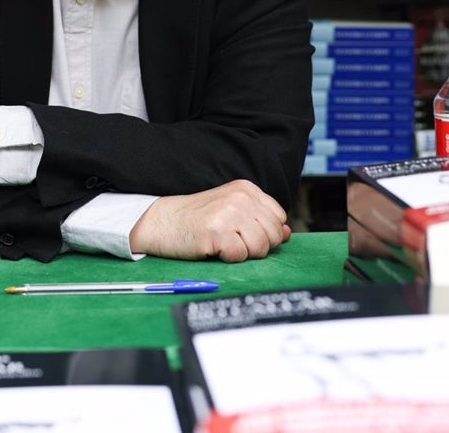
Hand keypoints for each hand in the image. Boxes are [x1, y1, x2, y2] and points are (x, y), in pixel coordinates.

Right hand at [128, 180, 290, 261]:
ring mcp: (229, 213)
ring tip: (223, 243)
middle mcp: (240, 198)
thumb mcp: (231, 210)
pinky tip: (214, 248)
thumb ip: (258, 219)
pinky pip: (240, 255)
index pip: (278, 218)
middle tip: (232, 241)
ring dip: (243, 253)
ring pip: (260, 247)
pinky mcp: (216, 231)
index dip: (266, 232)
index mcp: (246, 189)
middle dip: (257, 246)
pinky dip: (228, 257)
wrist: (161, 220)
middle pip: (273, 234)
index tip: (244, 233)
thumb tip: (287, 233)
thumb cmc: (197, 218)